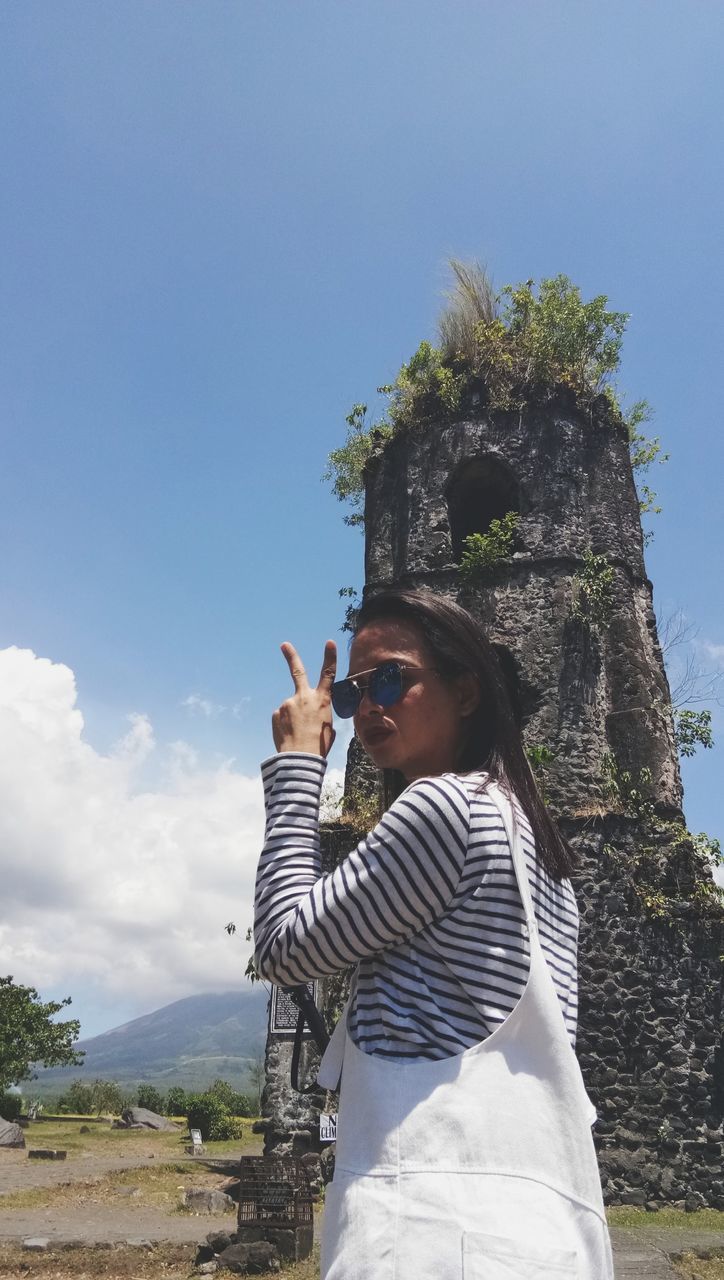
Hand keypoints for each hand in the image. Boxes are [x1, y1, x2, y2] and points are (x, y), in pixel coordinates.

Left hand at [272, 640, 336, 756]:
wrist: (299, 758)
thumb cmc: (318, 746)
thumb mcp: (328, 729)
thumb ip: (321, 716)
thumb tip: (312, 716)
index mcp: (321, 700)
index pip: (328, 674)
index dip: (330, 657)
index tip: (329, 642)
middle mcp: (303, 697)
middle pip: (298, 671)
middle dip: (291, 656)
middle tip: (284, 644)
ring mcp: (287, 703)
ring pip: (290, 708)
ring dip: (293, 719)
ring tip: (298, 734)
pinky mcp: (276, 713)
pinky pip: (282, 717)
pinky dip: (285, 725)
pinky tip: (289, 735)